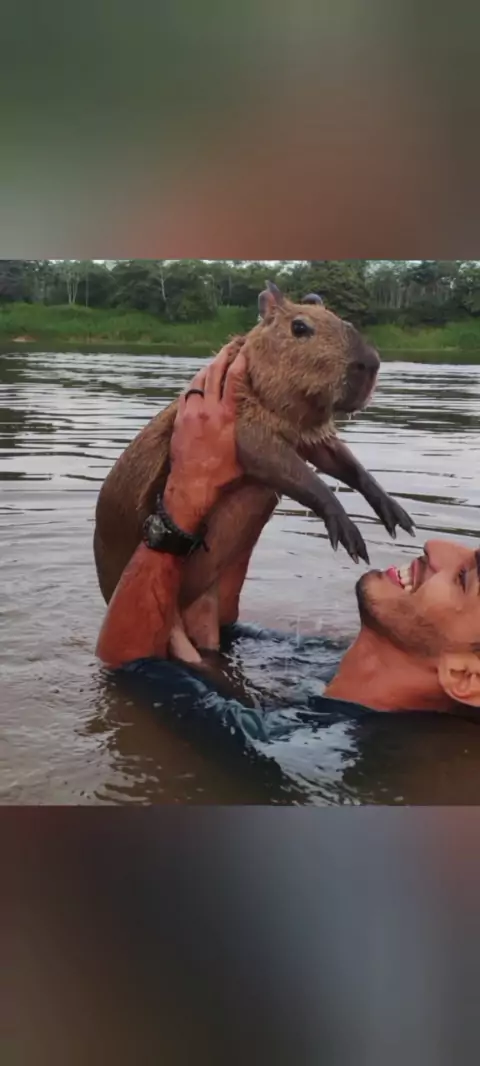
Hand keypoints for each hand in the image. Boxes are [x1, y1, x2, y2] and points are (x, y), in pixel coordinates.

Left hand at [165, 341, 246, 527]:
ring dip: (208, 368)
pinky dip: (195, 385)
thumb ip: (258, 438)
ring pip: (198, 381)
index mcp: (228, 416)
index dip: (241, 360)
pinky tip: (200, 383)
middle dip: (224, 356)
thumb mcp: (247, 455)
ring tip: (216, 360)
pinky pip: (187, 395)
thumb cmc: (223, 477)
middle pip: (214, 373)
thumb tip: (281, 437)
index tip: (246, 348)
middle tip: (232, 345)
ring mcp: (191, 414)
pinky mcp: (180, 421)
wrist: (192, 488)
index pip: (235, 378)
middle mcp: (208, 410)